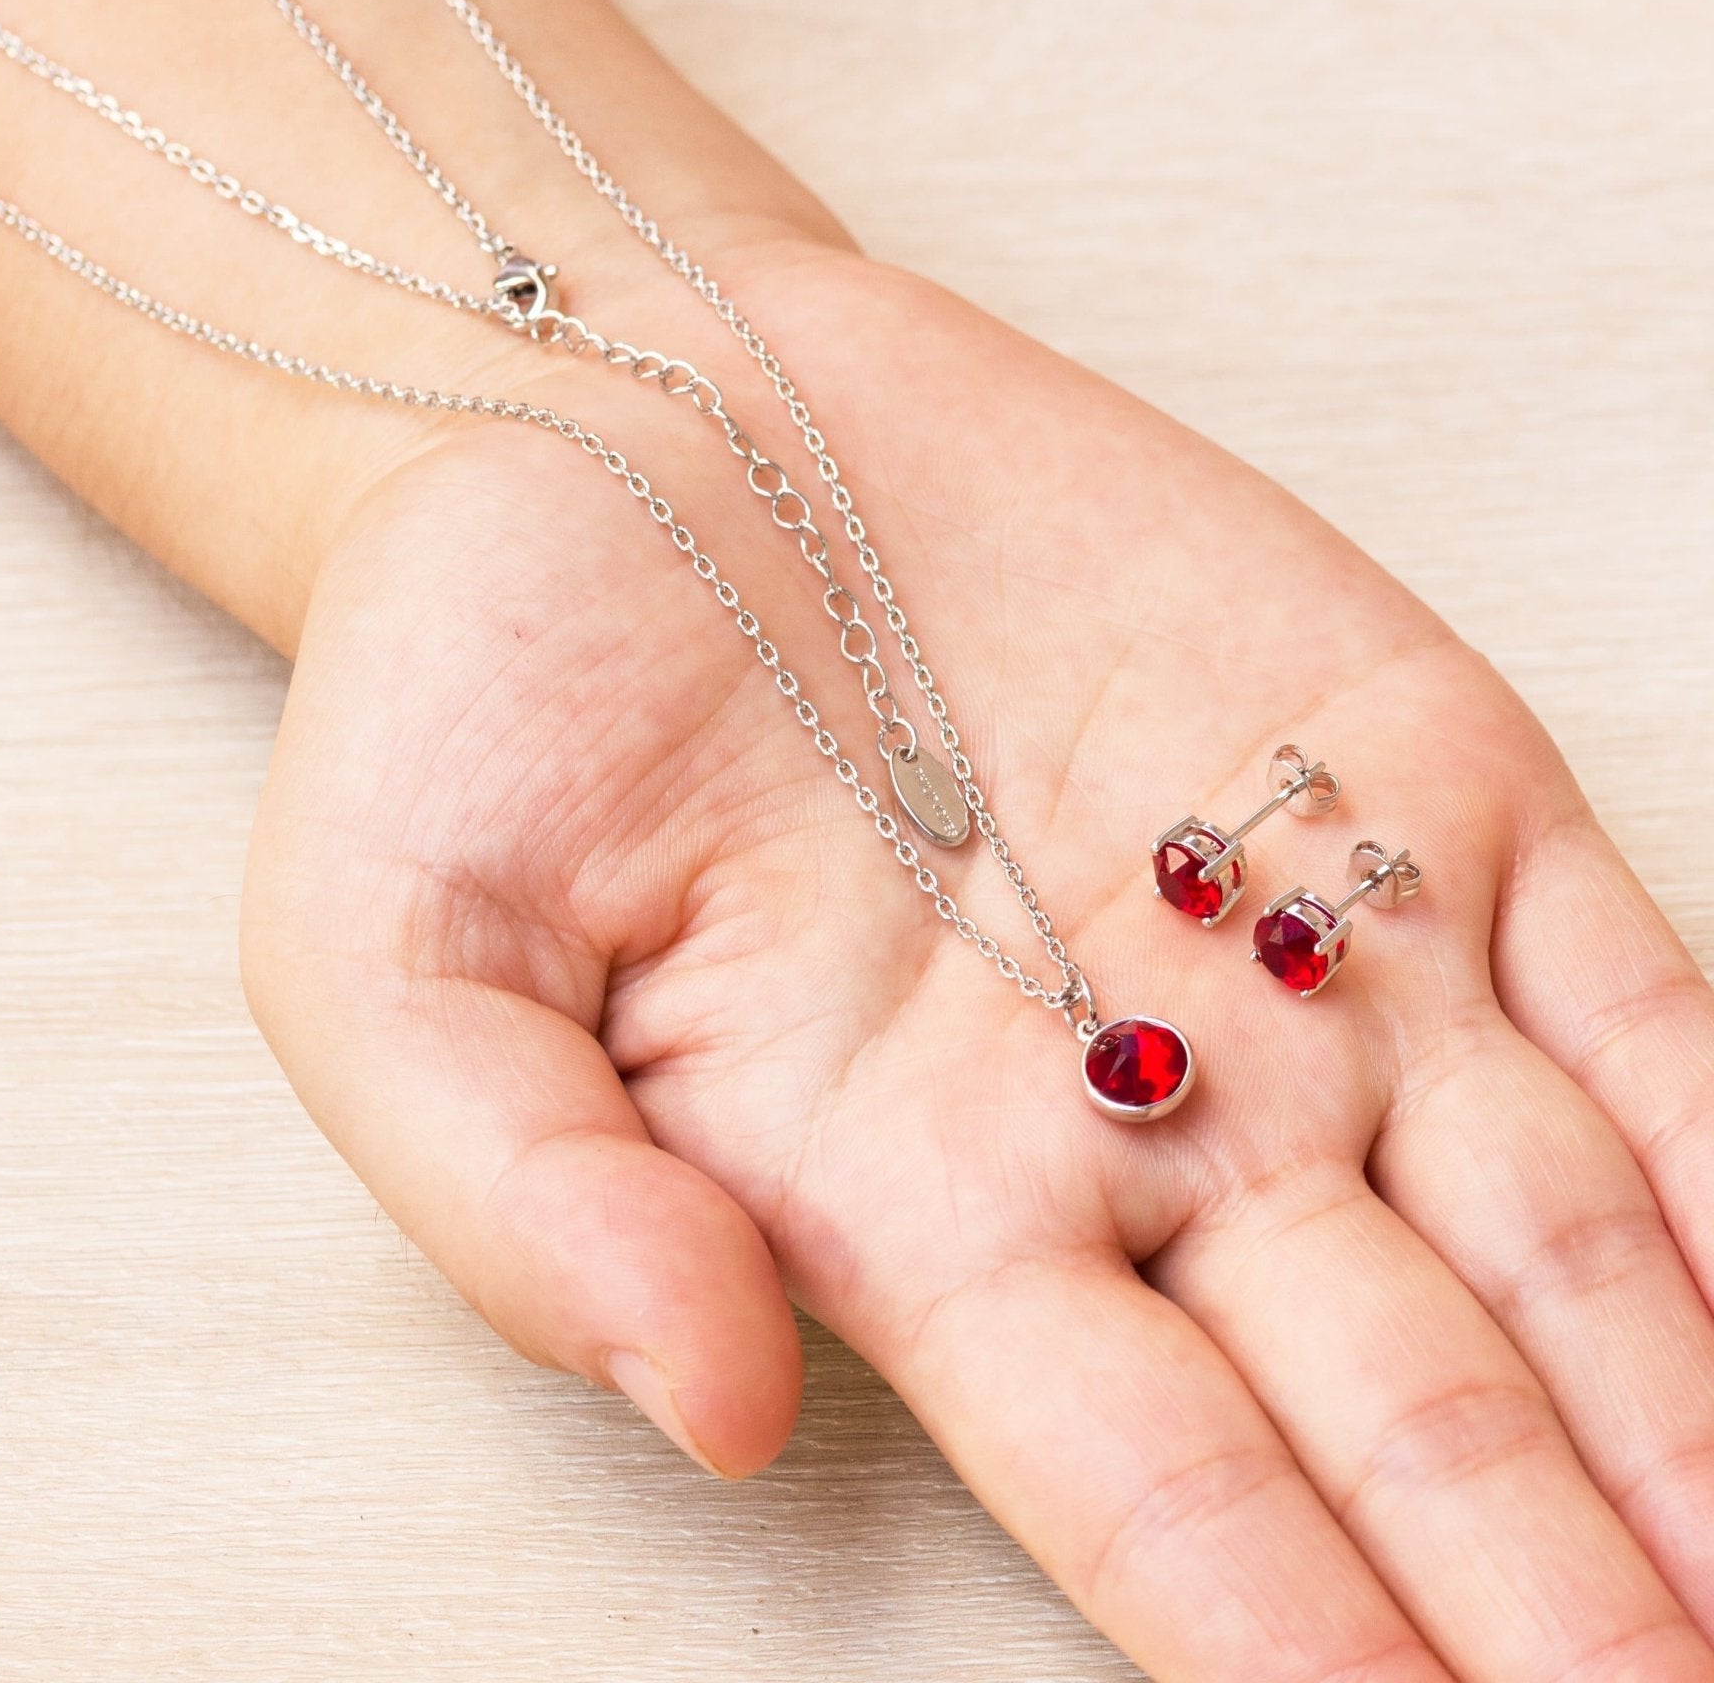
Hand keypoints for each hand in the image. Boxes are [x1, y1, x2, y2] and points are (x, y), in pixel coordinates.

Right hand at [244, 239, 1713, 1680]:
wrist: (619, 415)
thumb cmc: (471, 691)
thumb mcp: (390, 954)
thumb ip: (529, 1196)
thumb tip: (712, 1402)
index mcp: (904, 1198)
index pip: (1150, 1486)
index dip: (1296, 1646)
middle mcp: (1132, 1113)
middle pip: (1401, 1406)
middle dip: (1553, 1601)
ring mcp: (1284, 942)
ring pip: (1558, 1228)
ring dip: (1693, 1418)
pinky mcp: (1386, 764)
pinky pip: (1623, 982)